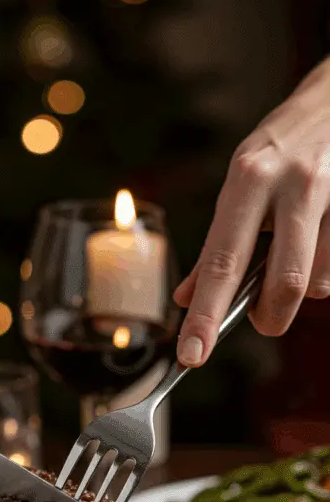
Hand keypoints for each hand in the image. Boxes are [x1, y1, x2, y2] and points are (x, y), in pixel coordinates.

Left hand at [176, 56, 329, 366]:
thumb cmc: (284, 146)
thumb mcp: (241, 181)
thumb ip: (218, 243)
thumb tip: (186, 298)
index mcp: (249, 179)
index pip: (221, 263)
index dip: (204, 315)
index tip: (191, 355)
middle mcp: (292, 184)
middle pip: (284, 284)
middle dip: (270, 317)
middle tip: (261, 319)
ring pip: (318, 281)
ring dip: (303, 288)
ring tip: (297, 255)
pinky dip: (325, 270)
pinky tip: (320, 239)